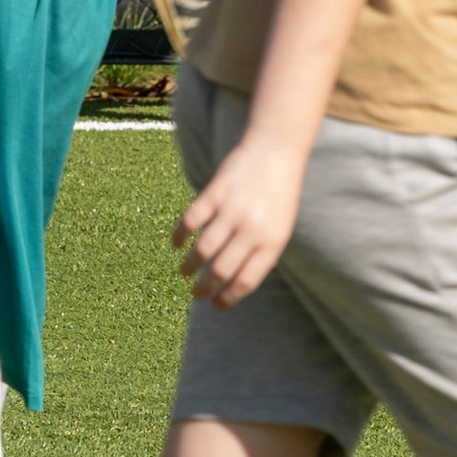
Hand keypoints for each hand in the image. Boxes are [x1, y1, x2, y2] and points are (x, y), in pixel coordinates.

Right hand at [173, 133, 304, 307]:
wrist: (274, 152)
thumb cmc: (278, 195)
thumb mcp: (280, 228)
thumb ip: (261, 253)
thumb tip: (233, 281)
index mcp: (272, 243)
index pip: (246, 281)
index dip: (227, 297)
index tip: (215, 305)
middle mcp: (252, 230)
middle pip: (221, 270)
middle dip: (205, 287)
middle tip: (195, 294)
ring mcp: (232, 211)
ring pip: (203, 249)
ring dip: (189, 266)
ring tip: (184, 272)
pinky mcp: (214, 192)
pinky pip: (190, 221)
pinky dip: (179, 236)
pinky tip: (176, 244)